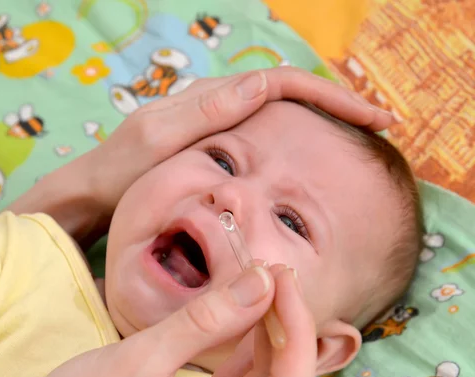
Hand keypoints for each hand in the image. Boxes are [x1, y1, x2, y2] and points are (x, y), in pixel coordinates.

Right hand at [0, 265, 316, 376]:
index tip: (281, 277)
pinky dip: (240, 344)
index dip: (295, 329)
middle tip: (271, 272)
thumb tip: (260, 282)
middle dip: (282, 324)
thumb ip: (205, 321)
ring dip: (263, 330)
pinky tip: (238, 309)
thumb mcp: (139, 360)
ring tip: (257, 283)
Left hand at [8, 67, 393, 243]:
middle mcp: (217, 105)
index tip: (372, 118)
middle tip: (380, 125)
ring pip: (282, 114)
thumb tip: (261, 82)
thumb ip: (205, 114)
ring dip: (323, 120)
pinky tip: (312, 158)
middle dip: (338, 105)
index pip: (283, 84)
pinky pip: (265, 135)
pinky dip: (296, 140)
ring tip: (361, 139)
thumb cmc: (119, 174)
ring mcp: (216, 126)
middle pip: (290, 92)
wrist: (93, 196)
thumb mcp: (158, 143)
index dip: (331, 97)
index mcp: (210, 100)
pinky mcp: (214, 148)